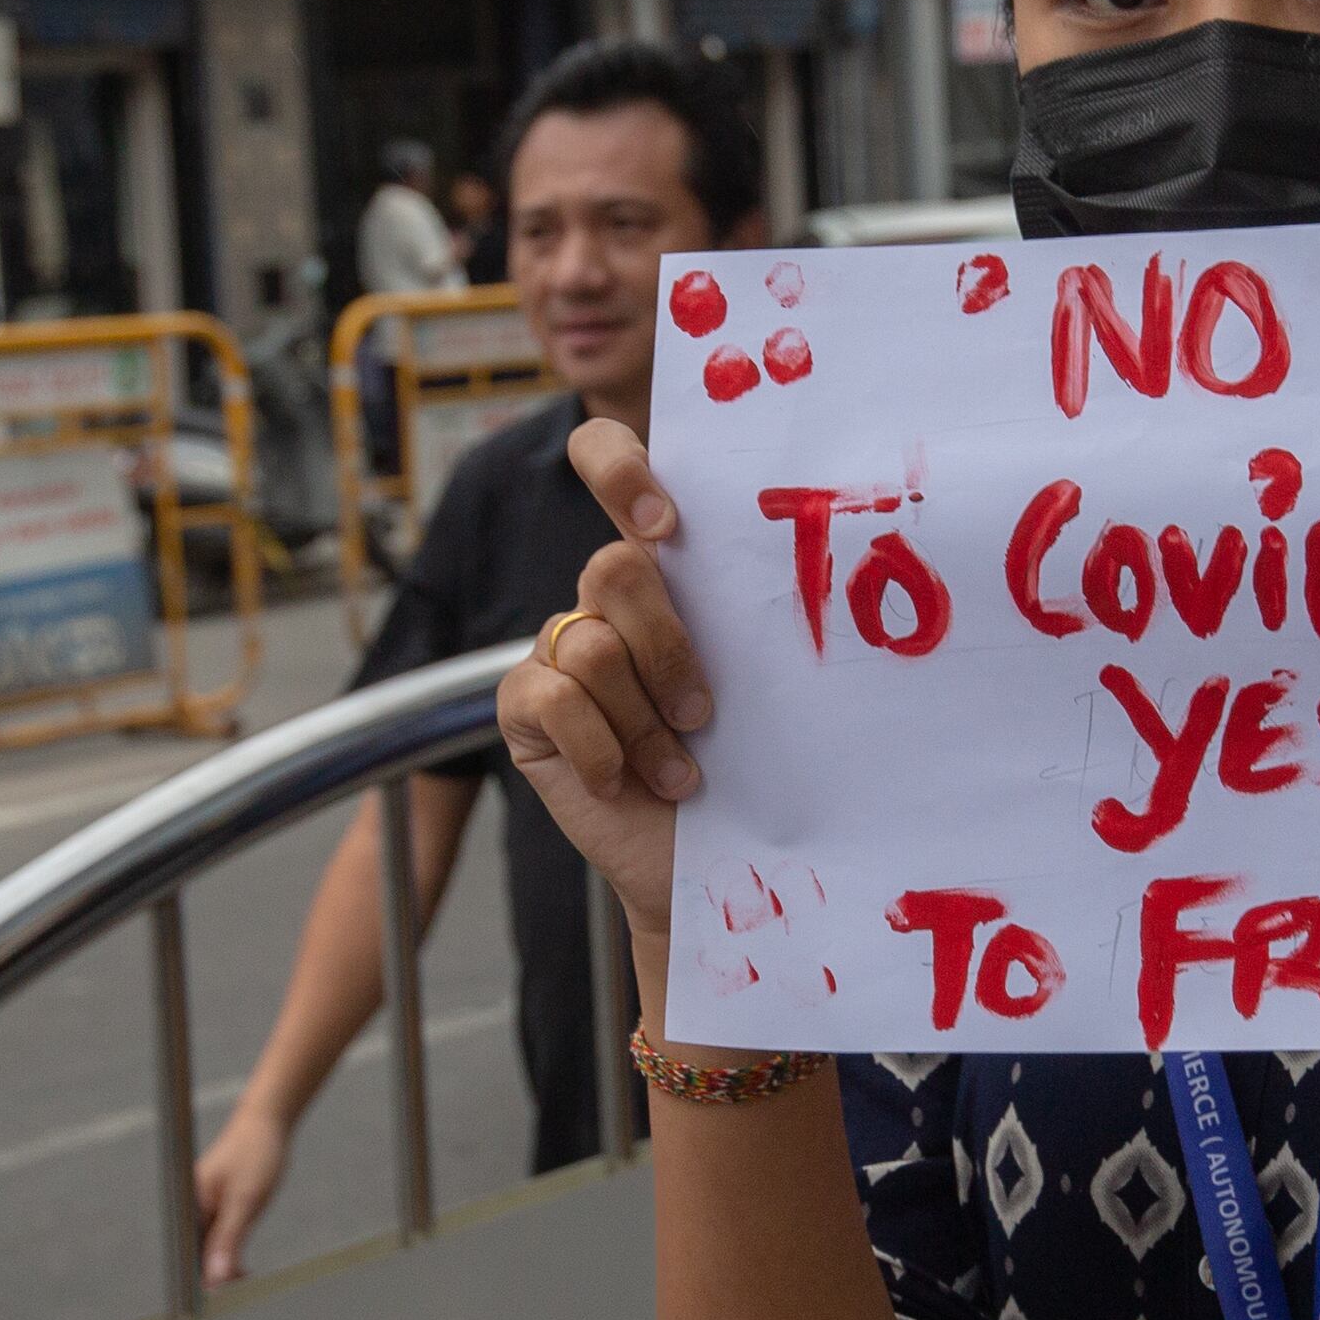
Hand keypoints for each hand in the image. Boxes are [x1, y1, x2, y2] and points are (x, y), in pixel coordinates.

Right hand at [195, 1096, 288, 1285]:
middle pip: (193, 1257)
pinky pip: (218, 1240)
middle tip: (234, 1298)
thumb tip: (214, 1278)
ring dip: (222, 1270)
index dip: (195, 1284)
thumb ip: (228, 1239)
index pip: (184, 1257)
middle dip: (211, 1281)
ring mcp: (202, 1208)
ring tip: (243, 1285)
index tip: (210, 1307)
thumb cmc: (255, 1154)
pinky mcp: (217, 1208)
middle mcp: (190, 1209)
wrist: (267, 1122)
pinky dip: (230, 1256)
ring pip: (206, 1251)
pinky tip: (243, 1270)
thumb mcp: (246, 1200)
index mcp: (189, 1206)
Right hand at [494, 418, 717, 943]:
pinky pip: (555, 697)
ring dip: (645, 721)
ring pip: (593, 644)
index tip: (666, 526)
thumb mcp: (756, 682)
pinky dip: (602, 746)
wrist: (703, 857)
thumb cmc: (743, 765)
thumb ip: (741, 618)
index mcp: (665, 568)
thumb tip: (795, 579)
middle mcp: (605, 598)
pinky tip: (622, 780)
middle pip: (615, 568)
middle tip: (702, 714)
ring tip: (678, 770)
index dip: (621, 469)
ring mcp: (558, 647)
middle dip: (667, 648)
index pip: (611, 461)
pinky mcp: (524, 702)